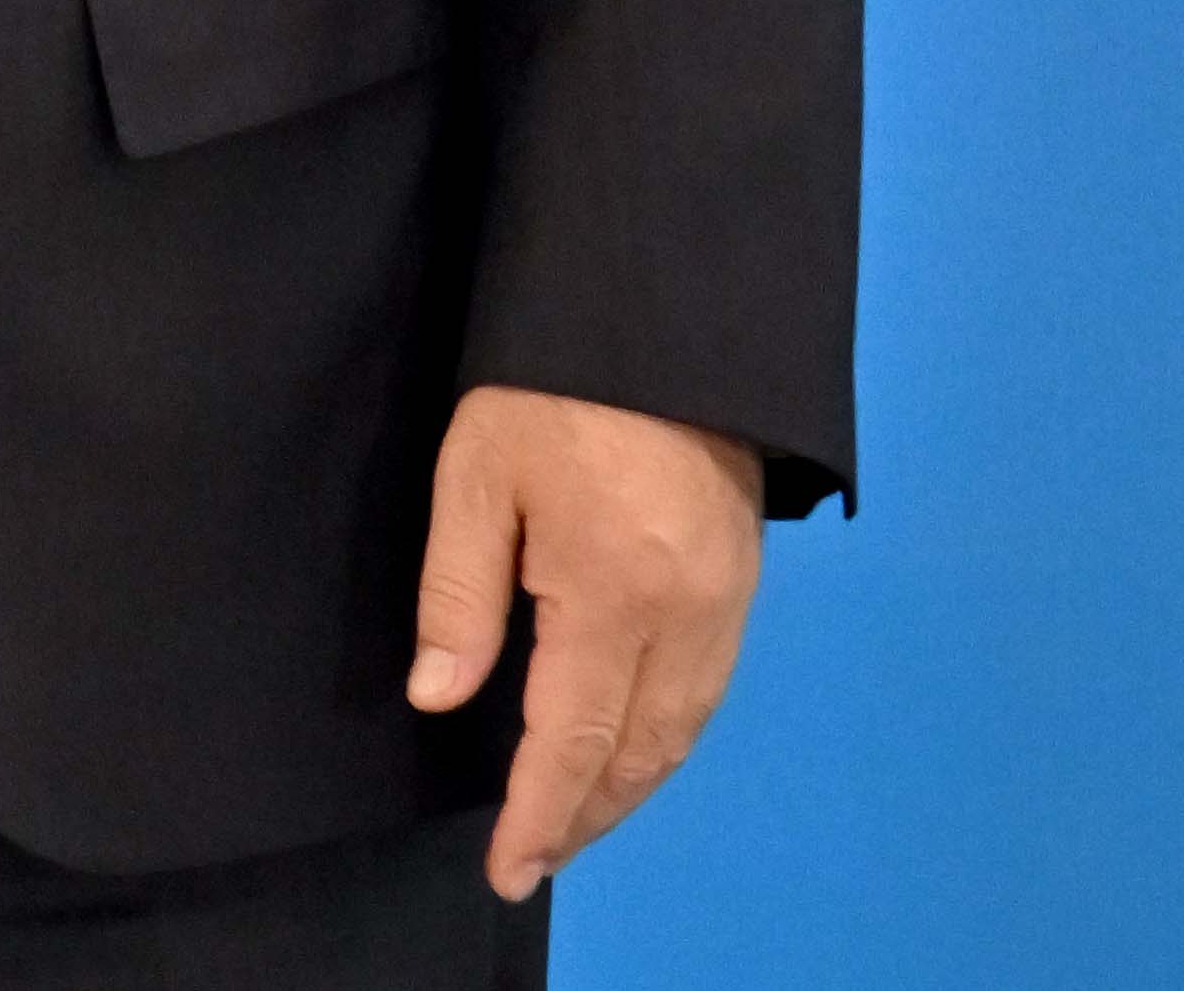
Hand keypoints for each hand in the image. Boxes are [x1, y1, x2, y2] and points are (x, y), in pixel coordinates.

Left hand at [407, 384, 763, 899]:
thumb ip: (459, 594)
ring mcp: (727, 600)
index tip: (512, 868)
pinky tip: (632, 746)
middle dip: (586, 814)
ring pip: (683, 730)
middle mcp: (687, 615)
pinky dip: (668, 737)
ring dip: (632, 785)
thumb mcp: (476, 474)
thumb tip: (440, 698)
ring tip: (575, 817)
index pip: (575, 740)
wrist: (660, 315)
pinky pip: (707, 689)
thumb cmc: (549, 387)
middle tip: (538, 856)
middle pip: (641, 752)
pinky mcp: (743, 578)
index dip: (542, 813)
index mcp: (615, 594)